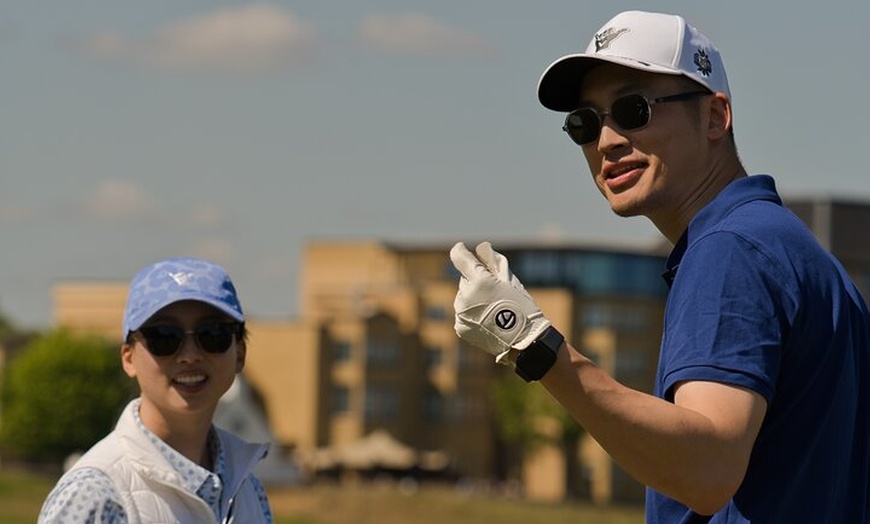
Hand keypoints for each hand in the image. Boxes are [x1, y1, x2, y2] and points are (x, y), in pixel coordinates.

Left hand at [450, 241, 550, 363]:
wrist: (522, 340)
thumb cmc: (520, 306)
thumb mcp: (510, 279)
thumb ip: (493, 261)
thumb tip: (480, 248)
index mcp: (479, 280)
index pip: (459, 257)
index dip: (460, 251)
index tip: (462, 248)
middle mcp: (466, 295)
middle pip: (466, 280)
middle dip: (476, 282)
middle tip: (495, 292)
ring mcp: (461, 312)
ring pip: (464, 297)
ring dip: (474, 298)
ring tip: (494, 309)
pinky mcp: (460, 326)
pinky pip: (464, 313)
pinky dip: (472, 314)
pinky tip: (488, 320)